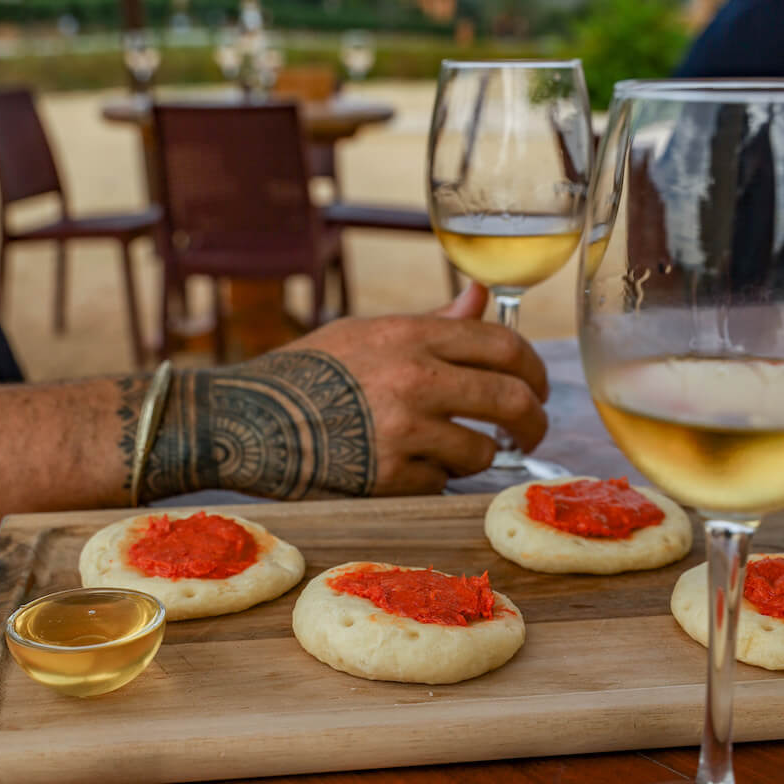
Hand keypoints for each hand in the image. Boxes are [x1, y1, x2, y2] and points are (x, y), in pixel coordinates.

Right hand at [293, 283, 548, 492]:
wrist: (244, 421)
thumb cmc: (305, 373)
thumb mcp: (368, 332)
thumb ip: (433, 322)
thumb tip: (483, 298)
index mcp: (411, 335)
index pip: (505, 346)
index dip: (535, 371)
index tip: (538, 388)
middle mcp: (414, 379)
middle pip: (511, 401)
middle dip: (533, 421)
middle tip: (531, 430)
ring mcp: (402, 431)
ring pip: (480, 452)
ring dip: (475, 456)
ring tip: (448, 450)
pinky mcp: (387, 478)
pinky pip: (439, 484)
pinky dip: (432, 480)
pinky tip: (405, 467)